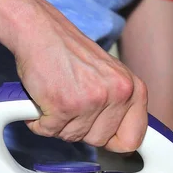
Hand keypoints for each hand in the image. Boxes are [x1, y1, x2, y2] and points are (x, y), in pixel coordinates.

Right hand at [12, 0, 147, 152]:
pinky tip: (44, 101)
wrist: (39, 31)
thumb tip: (121, 139)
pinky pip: (49, 131)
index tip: (103, 136)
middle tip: (71, 104)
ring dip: (59, 124)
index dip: (114, 141)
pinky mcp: (64, 106)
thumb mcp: (109, 75)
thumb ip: (119, 105)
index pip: (133, 138)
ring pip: (73, 137)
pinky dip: (40, 121)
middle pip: (100, 141)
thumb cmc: (69, 52)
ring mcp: (91, 101)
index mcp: (133, 88)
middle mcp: (117, 94)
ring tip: (57, 97)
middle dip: (81, 129)